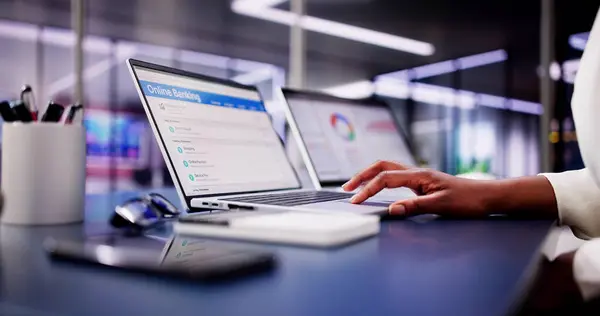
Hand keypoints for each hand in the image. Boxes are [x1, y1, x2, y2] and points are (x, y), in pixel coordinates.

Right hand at [342, 160, 489, 216]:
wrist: (487, 196)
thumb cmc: (469, 200)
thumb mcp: (442, 205)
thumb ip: (415, 206)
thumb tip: (392, 210)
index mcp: (419, 176)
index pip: (385, 178)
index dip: (368, 189)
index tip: (355, 201)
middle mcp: (417, 173)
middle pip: (382, 167)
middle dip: (362, 176)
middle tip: (347, 188)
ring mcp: (419, 177)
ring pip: (388, 170)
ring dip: (371, 176)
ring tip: (357, 186)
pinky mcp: (423, 184)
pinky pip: (396, 177)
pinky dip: (382, 180)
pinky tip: (379, 189)